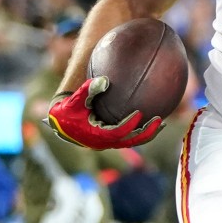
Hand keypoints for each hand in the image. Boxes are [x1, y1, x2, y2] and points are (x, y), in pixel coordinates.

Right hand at [45, 77, 163, 149]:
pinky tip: (151, 118)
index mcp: (95, 136)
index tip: (139, 113)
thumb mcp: (74, 100)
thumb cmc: (66, 110)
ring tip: (161, 123)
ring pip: (131, 141)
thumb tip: (104, 80)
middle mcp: (104, 142)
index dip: (128, 125)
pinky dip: (140, 130)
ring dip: (147, 133)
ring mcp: (108, 142)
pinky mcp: (111, 138)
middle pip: (129, 141)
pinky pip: (129, 136)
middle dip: (146, 132)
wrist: (59, 122)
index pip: (117, 133)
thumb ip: (87, 90)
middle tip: (159, 121)